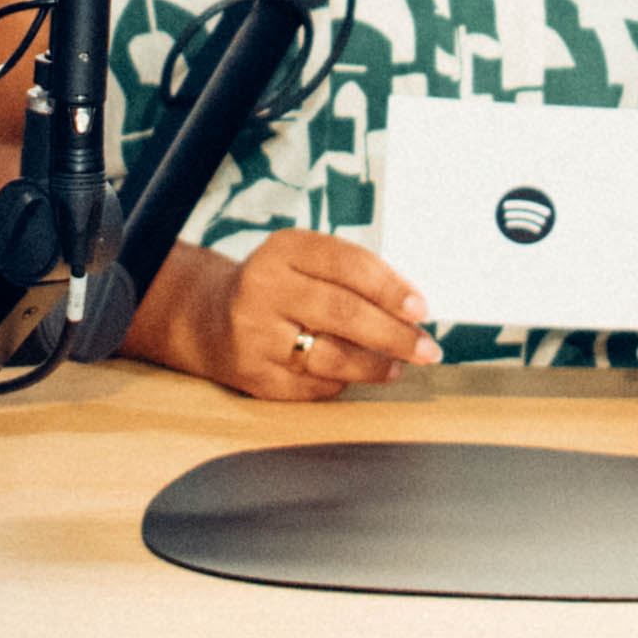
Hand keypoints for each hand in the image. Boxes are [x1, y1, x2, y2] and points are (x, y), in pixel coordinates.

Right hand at [185, 224, 430, 399]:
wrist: (210, 320)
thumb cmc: (281, 288)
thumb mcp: (306, 263)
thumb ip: (354, 277)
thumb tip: (413, 309)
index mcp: (283, 250)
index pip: (348, 264)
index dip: (391, 288)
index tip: (422, 309)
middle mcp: (263, 289)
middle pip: (343, 313)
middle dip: (394, 334)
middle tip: (427, 349)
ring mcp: (255, 336)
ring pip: (332, 357)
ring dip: (375, 366)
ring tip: (399, 366)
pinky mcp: (255, 376)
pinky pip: (314, 386)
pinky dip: (344, 384)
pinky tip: (357, 377)